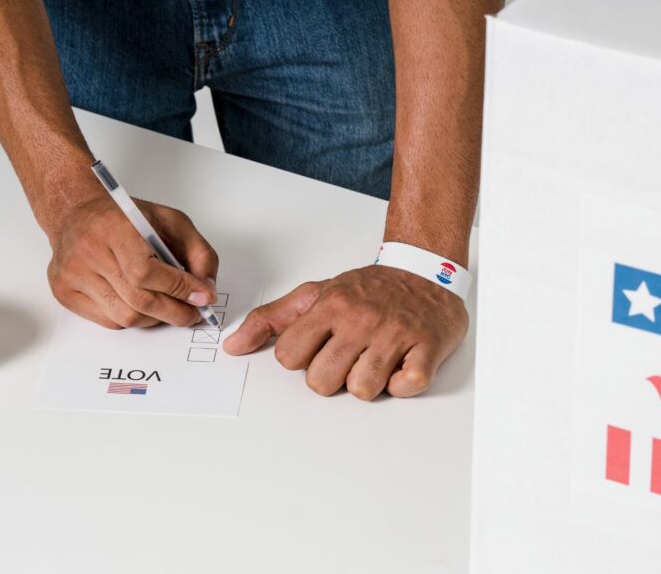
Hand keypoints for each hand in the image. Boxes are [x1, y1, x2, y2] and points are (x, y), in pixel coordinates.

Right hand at [46, 193, 218, 328]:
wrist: (76, 212)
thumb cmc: (127, 218)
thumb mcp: (172, 222)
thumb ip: (198, 253)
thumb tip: (206, 292)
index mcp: (115, 228)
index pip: (146, 273)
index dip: (179, 289)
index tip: (203, 298)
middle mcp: (88, 252)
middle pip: (138, 300)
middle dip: (175, 312)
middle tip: (193, 314)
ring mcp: (72, 275)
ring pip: (125, 317)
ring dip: (155, 318)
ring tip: (167, 307)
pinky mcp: (64, 292)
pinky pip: (109, 321)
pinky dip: (133, 318)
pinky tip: (140, 303)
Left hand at [223, 265, 467, 399]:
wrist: (427, 270)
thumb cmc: (372, 288)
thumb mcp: (318, 293)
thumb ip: (273, 319)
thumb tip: (234, 346)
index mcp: (331, 306)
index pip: (290, 357)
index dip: (303, 359)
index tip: (321, 347)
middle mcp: (361, 319)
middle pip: (321, 382)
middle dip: (333, 377)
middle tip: (350, 356)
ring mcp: (395, 334)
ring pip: (362, 390)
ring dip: (369, 382)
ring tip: (377, 359)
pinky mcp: (427, 348)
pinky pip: (405, 386)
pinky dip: (403, 385)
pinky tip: (401, 365)